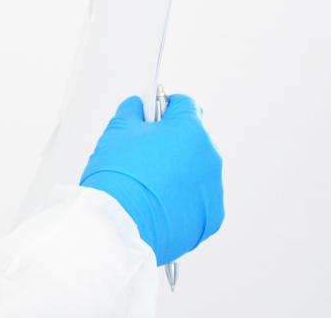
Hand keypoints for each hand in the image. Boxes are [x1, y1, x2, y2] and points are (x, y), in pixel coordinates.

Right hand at [79, 94, 223, 264]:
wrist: (119, 226)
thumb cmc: (118, 178)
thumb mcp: (117, 132)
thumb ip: (132, 112)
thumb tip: (137, 107)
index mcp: (190, 131)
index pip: (184, 105)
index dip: (164, 107)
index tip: (151, 115)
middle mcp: (210, 158)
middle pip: (191, 140)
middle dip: (170, 143)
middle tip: (140, 153)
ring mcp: (213, 190)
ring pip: (194, 171)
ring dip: (176, 172)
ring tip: (144, 183)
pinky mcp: (210, 217)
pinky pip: (197, 200)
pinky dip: (180, 199)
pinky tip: (155, 203)